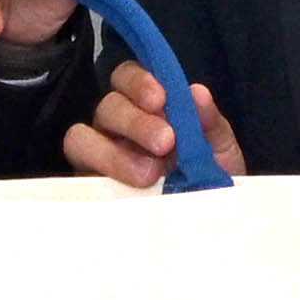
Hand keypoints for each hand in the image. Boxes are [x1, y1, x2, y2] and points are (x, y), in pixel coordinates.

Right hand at [65, 57, 243, 188]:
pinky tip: (131, 194)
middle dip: (135, 121)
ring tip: (148, 176)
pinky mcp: (89, 191)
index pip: (127, 78)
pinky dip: (102, 181)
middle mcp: (116, 128)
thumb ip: (209, 121)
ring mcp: (98, 159)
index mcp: (145, 108)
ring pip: (81, 140)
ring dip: (113, 154)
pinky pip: (79, 179)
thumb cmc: (212, 178)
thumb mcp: (219, 150)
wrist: (212, 222)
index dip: (138, 82)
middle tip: (165, 143)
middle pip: (107, 107)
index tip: (160, 99)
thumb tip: (197, 93)